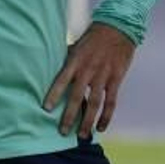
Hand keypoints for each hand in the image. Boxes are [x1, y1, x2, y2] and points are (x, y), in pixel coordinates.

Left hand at [41, 22, 137, 137]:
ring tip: (82, 136)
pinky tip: (101, 128)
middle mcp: (88, 70)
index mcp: (75, 60)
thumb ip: (66, 60)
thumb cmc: (93, 37)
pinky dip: (106, 116)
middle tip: (62, 132)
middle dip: (69, 116)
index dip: (54, 94)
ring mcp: (103, 75)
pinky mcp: (116, 79)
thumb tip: (51, 69)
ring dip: (88, 121)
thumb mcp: (76, 45)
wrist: (118, 27)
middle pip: (77, 97)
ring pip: (95, 103)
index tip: (46, 109)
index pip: (61, 80)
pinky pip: (111, 102)